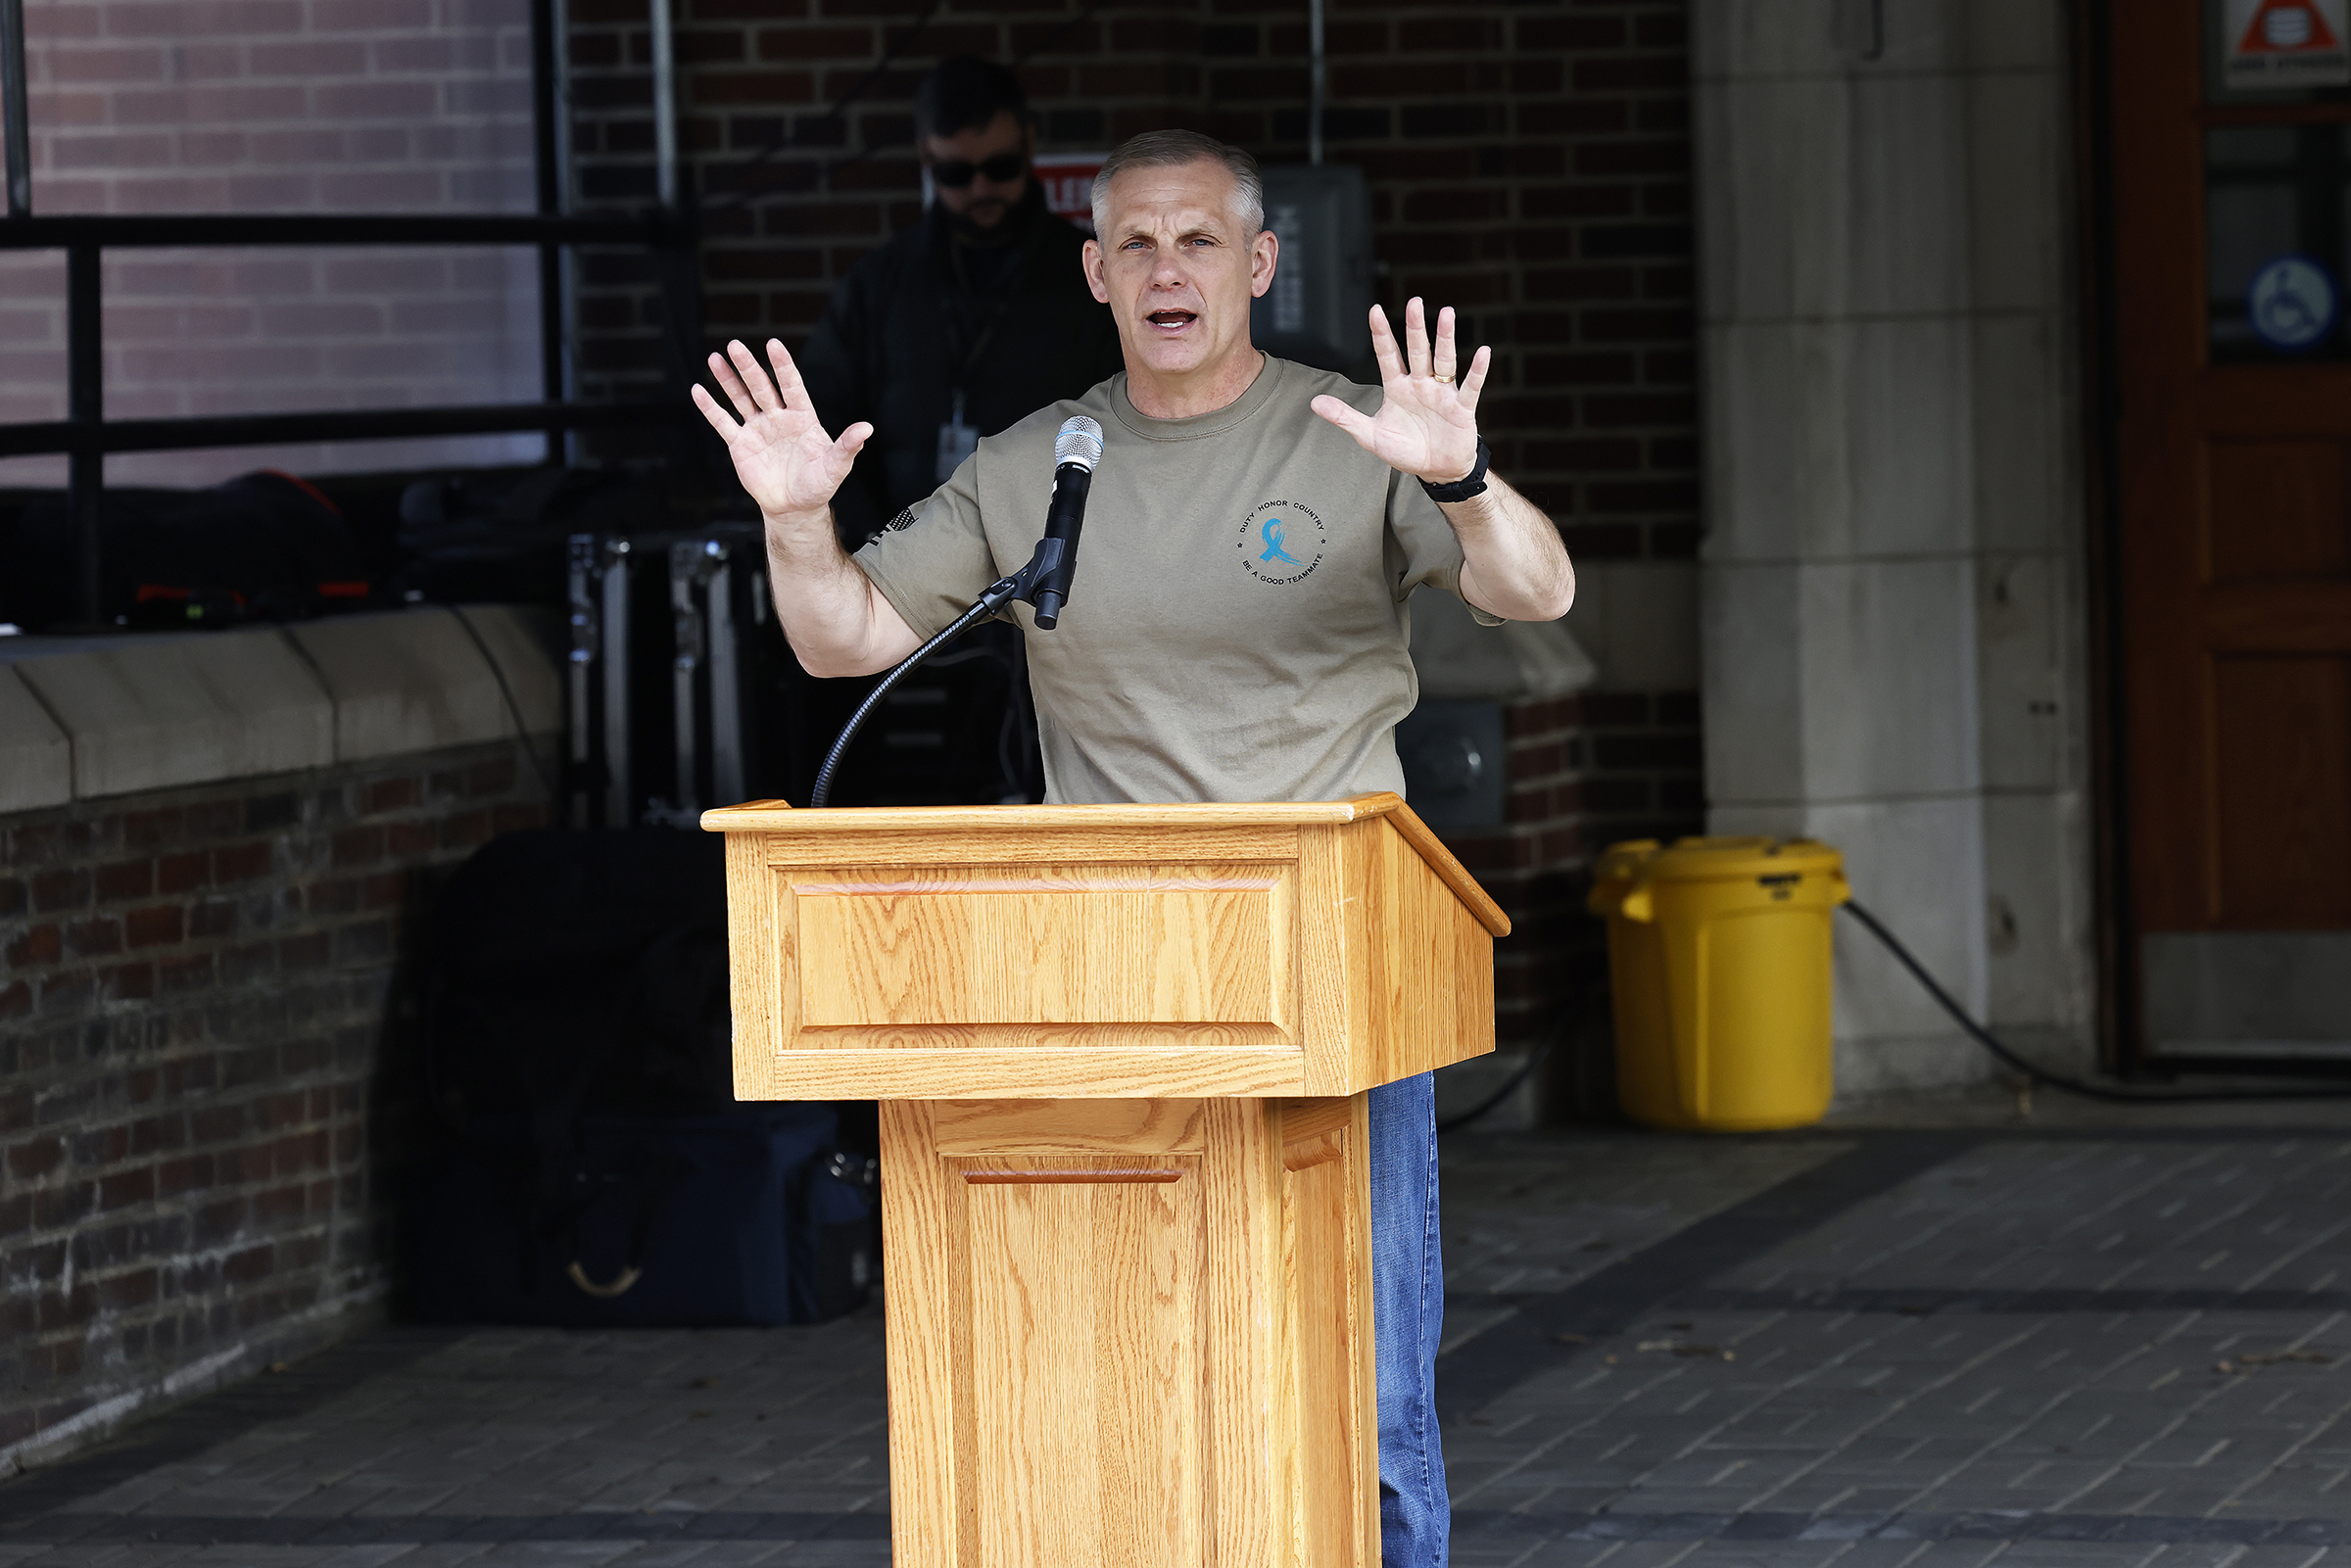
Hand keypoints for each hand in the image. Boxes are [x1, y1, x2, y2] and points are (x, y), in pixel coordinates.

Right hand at [690, 338, 871, 520]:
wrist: (795, 507)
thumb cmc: (818, 485)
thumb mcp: (836, 467)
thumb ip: (847, 446)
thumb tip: (867, 428)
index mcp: (802, 417)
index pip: (791, 386)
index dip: (783, 366)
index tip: (773, 345)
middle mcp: (778, 418)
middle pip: (761, 387)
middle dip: (749, 367)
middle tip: (735, 346)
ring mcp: (758, 429)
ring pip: (740, 399)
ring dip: (728, 380)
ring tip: (714, 358)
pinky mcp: (740, 445)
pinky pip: (723, 423)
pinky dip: (710, 407)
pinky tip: (698, 389)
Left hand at [1308, 298, 1487, 484]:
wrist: (1436, 470)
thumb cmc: (1406, 451)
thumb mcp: (1370, 435)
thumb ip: (1344, 417)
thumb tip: (1314, 403)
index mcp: (1398, 388)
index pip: (1387, 355)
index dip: (1381, 334)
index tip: (1374, 310)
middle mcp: (1420, 384)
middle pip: (1417, 350)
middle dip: (1415, 327)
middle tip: (1415, 301)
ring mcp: (1442, 393)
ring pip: (1443, 360)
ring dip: (1445, 338)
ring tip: (1447, 314)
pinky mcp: (1461, 408)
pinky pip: (1471, 386)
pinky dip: (1477, 370)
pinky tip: (1483, 351)